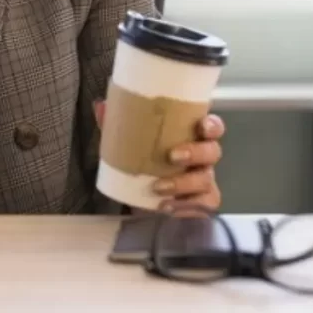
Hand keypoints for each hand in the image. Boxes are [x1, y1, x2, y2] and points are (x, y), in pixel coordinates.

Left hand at [94, 101, 224, 210]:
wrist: (138, 196)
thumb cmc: (143, 159)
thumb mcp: (129, 140)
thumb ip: (117, 123)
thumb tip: (100, 105)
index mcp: (191, 138)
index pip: (212, 128)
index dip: (212, 125)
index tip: (202, 125)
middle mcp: (203, 158)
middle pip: (213, 152)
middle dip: (196, 152)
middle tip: (172, 156)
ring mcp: (204, 181)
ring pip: (206, 180)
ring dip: (183, 183)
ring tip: (158, 187)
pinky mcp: (201, 204)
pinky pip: (203, 206)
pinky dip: (185, 206)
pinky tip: (167, 207)